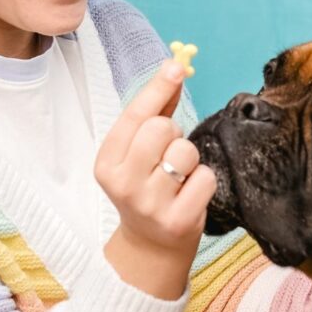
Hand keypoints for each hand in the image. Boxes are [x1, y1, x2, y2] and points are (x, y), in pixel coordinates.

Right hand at [95, 60, 217, 298]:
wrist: (152, 246)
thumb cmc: (147, 187)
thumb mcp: (138, 154)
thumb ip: (154, 112)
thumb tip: (174, 68)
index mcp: (106, 164)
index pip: (134, 116)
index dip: (157, 88)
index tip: (176, 66)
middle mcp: (123, 185)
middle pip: (161, 129)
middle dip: (173, 133)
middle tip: (168, 154)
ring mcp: (150, 205)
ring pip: (186, 152)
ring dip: (190, 160)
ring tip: (178, 178)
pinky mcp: (179, 220)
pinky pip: (205, 177)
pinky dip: (204, 181)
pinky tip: (189, 195)